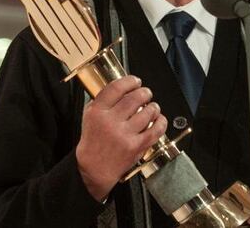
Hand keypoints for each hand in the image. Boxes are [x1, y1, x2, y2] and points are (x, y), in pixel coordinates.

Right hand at [75, 75, 166, 200]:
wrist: (94, 168)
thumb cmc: (93, 142)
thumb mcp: (88, 116)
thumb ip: (102, 101)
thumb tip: (122, 88)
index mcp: (97, 111)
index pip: (116, 88)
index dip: (129, 81)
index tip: (135, 81)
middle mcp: (111, 121)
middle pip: (134, 98)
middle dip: (145, 92)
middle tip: (146, 93)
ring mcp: (124, 134)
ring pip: (147, 112)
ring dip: (154, 107)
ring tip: (153, 107)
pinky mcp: (136, 146)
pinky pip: (155, 130)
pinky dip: (161, 122)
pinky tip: (159, 119)